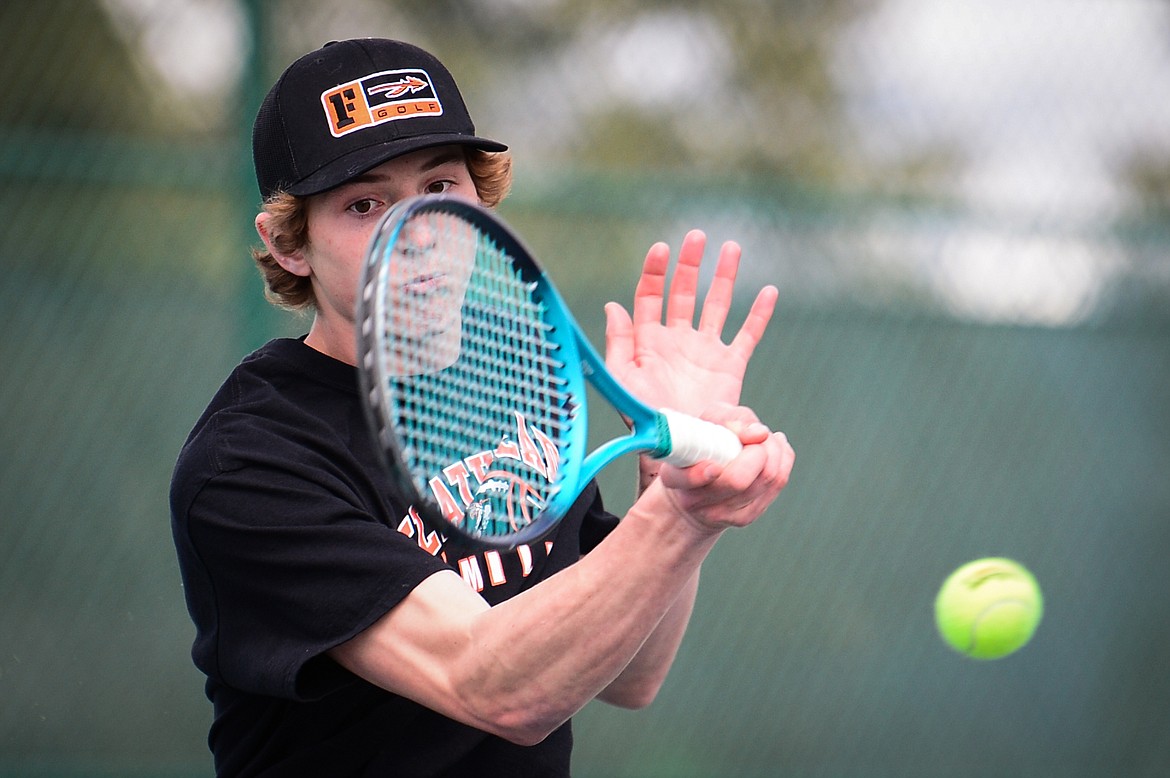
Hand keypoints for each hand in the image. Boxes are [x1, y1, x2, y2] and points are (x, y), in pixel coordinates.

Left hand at [604, 229, 777, 415]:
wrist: (678, 448)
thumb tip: (613, 306)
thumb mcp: (623, 380)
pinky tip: (769, 291)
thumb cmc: (644, 418)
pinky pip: (747, 335)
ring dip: (724, 277)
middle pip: (684, 292)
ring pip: (717, 305)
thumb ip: (619, 343)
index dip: (655, 272)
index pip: (651, 296)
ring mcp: (705, 351)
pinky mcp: (730, 367)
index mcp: (649, 340)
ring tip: (732, 248)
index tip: (662, 249)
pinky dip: (759, 314)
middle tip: (697, 237)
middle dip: (690, 264)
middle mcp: (678, 340)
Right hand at [652, 403, 794, 532]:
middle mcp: (694, 500)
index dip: (699, 475)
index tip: (713, 466)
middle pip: (737, 481)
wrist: (701, 482)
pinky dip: (782, 458)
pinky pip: (778, 483)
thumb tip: (759, 434)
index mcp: (674, 477)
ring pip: (765, 480)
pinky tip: (773, 447)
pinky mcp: (745, 516)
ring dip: (773, 449)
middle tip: (755, 435)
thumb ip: (729, 420)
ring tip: (763, 437)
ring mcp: (721, 514)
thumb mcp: (707, 421)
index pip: (685, 480)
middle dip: (757, 450)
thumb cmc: (703, 444)